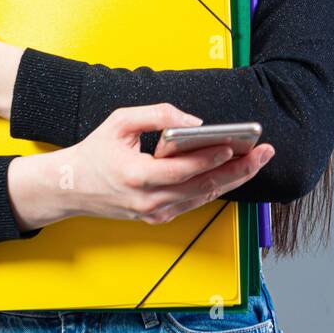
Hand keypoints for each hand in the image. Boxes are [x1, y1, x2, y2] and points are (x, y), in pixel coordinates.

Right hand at [42, 104, 275, 225]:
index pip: (183, 170)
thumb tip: (193, 122)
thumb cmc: (95, 152)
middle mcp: (148, 201)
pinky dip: (215, 187)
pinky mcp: (158, 217)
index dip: (211, 158)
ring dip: (232, 179)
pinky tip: (233, 172)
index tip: (234, 145)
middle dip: (237, 170)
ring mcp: (154, 213)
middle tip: (263, 154)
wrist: (71, 187)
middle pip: (202, 187)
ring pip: (203, 198)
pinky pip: (193, 202)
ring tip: (257, 161)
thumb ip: (157, 115)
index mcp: (136, 176)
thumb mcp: (120, 121)